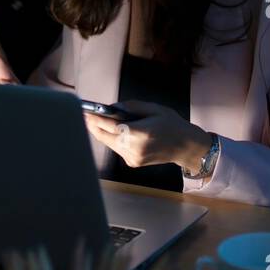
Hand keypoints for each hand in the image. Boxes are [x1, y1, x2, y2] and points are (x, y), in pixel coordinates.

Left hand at [84, 100, 209, 172]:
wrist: (185, 147)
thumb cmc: (172, 125)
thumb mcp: (155, 109)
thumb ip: (132, 107)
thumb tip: (114, 107)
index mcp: (140, 134)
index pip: (111, 126)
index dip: (96, 119)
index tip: (86, 112)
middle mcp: (134, 148)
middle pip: (105, 137)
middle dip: (94, 126)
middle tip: (85, 115)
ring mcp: (133, 158)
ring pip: (109, 143)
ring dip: (102, 132)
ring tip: (95, 120)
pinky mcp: (132, 162)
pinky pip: (117, 148)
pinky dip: (112, 139)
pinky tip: (111, 130)